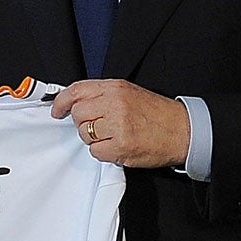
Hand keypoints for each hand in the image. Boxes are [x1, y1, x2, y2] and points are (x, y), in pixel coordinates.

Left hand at [52, 79, 191, 168]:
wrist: (183, 131)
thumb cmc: (157, 114)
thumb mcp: (129, 93)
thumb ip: (102, 95)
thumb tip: (74, 103)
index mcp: (115, 87)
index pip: (76, 90)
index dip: (61, 102)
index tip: (57, 111)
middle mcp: (115, 103)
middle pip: (78, 115)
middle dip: (83, 123)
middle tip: (100, 127)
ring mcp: (118, 125)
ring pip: (84, 134)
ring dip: (94, 139)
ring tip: (113, 136)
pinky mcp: (121, 146)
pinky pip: (95, 152)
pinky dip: (103, 152)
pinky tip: (118, 147)